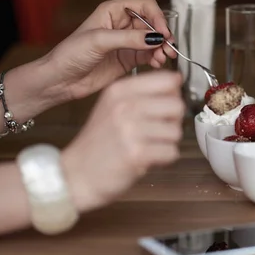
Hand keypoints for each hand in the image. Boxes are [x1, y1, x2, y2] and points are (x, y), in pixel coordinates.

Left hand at [42, 0, 176, 101]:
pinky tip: (157, 63)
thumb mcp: (99, 41)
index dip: (157, 18)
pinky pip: (149, 55)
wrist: (60, 80)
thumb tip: (155, 37)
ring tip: (164, 57)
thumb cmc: (70, 55)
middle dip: (162, 35)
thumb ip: (129, 38)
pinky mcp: (128, 59)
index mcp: (113, 11)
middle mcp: (121, 25)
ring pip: (153, 41)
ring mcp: (126, 43)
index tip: (163, 32)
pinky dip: (157, 58)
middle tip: (168, 47)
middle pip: (153, 24)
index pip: (145, 6)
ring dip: (162, 48)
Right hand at [61, 70, 184, 211]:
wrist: (77, 174)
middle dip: (173, 122)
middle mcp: (125, 106)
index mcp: (120, 90)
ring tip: (148, 146)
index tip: (167, 106)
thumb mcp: (113, 107)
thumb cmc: (99, 144)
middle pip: (177, 106)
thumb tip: (177, 85)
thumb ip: (142, 95)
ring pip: (176, 131)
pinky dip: (164, 159)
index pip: (168, 80)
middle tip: (157, 132)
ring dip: (167, 143)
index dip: (174, 95)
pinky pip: (172, 152)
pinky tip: (147, 159)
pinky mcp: (137, 153)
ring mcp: (130, 129)